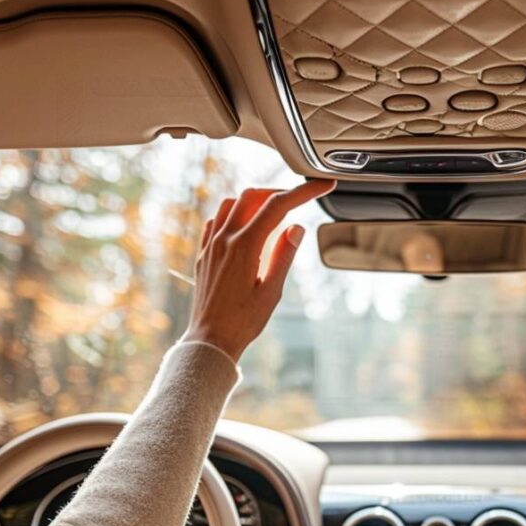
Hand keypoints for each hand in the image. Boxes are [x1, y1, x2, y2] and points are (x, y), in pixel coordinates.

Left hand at [182, 180, 334, 360]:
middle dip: (279, 191)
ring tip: (275, 211)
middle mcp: (224, 239)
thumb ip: (284, 255)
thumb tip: (296, 227)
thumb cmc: (242, 322)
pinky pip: (217, 220)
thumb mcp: (272, 292)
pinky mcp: (204, 253)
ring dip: (255, 200)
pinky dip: (234, 213)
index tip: (322, 186)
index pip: (278, 206)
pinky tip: (246, 225)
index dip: (304, 192)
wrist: (210, 340)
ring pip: (232, 203)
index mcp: (244, 246)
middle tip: (300, 198)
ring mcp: (211, 244)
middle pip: (253, 196)